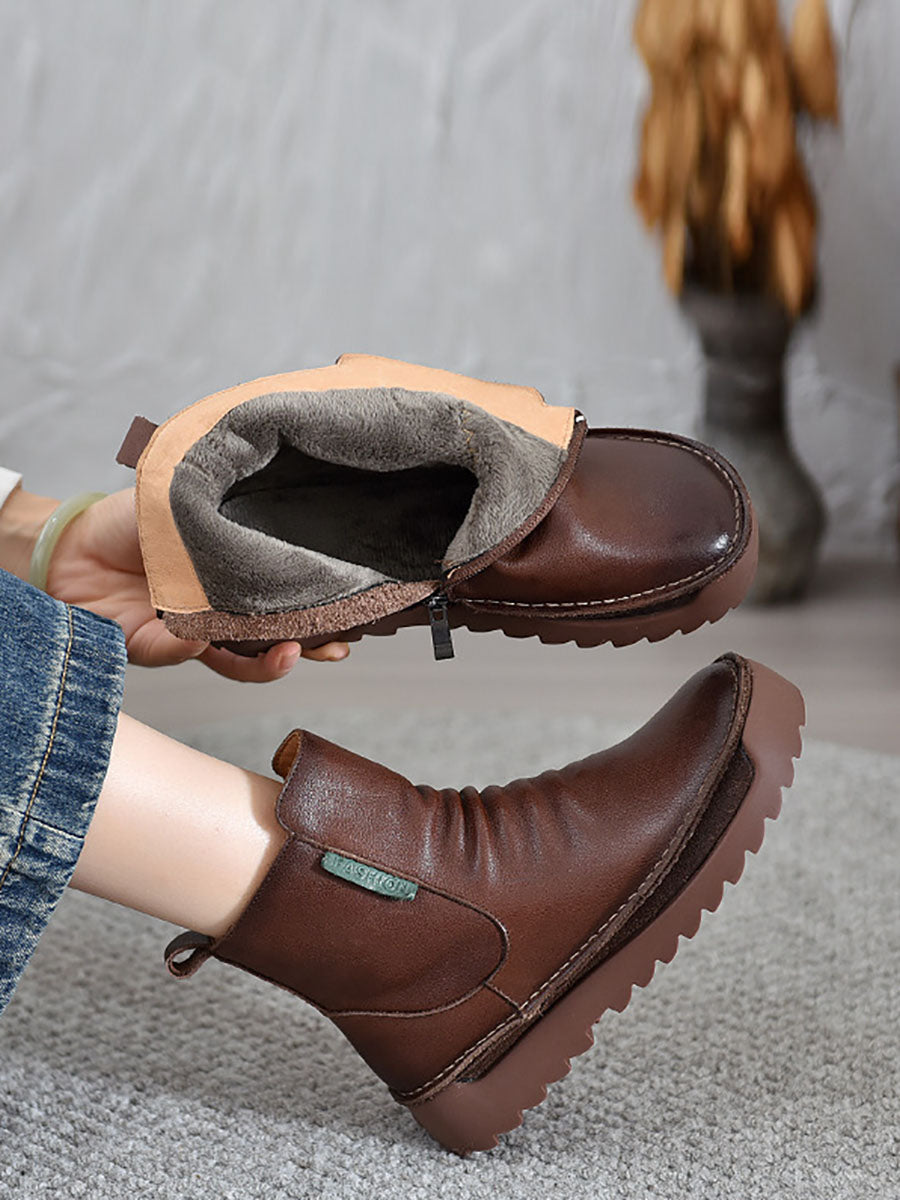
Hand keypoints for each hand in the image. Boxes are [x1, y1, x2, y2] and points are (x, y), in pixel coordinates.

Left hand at [45, 488, 348, 679]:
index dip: (317, 611)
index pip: (285, 600)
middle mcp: (218, 611)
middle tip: (335, 647)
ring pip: (235, 659)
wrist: (72, 538)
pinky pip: (178, 651)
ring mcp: (187, 632)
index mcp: (234, 578)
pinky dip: (192, 647)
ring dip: (264, 663)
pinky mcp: (150, 645)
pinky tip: (206, 637)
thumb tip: (269, 530)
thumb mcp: (189, 502)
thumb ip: (224, 518)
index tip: (352, 610)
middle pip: (272, 639)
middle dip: (307, 647)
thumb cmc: (133, 518)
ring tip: (289, 654)